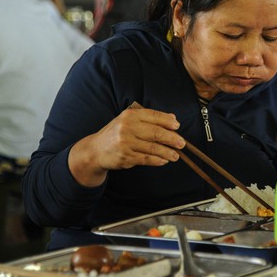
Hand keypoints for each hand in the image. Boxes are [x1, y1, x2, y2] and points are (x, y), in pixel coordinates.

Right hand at [69, 105, 185, 186]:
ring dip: (167, 152)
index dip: (167, 121)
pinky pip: (146, 159)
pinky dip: (157, 160)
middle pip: (155, 132)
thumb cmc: (115, 134)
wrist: (95, 150)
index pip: (153, 116)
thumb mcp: (128, 121)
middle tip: (182, 143)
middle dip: (171, 138)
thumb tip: (172, 118)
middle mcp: (127, 127)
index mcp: (129, 115)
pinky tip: (164, 161)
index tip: (178, 126)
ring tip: (176, 155)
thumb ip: (149, 118)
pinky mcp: (125, 156)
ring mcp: (126, 142)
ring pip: (152, 148)